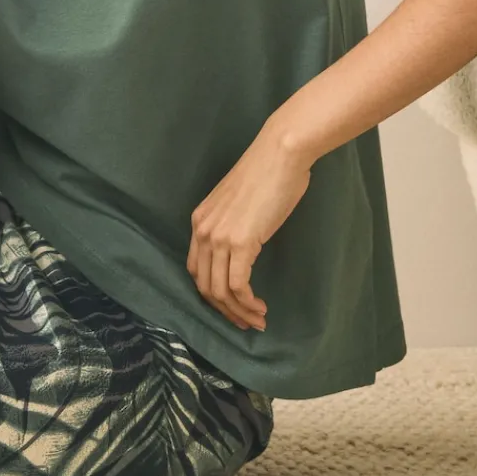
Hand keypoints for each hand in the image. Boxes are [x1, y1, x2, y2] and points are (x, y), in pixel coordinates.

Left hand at [186, 120, 310, 331]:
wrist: (280, 153)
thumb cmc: (268, 173)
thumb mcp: (239, 203)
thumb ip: (233, 225)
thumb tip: (243, 247)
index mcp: (200, 221)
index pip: (196, 270)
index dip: (212, 295)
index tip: (232, 306)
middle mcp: (203, 231)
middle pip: (204, 286)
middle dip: (225, 310)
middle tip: (245, 322)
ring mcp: (220, 237)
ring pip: (220, 291)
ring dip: (239, 312)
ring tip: (258, 319)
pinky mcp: (241, 242)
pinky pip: (238, 286)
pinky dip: (248, 303)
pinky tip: (261, 307)